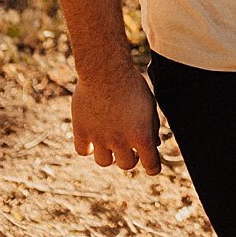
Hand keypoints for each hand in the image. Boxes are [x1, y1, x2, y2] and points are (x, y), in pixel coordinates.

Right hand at [71, 55, 161, 175]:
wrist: (105, 70)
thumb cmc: (131, 84)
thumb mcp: (149, 105)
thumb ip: (152, 127)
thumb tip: (154, 144)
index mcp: (141, 136)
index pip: (151, 165)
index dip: (153, 167)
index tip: (152, 165)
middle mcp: (120, 142)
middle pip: (126, 165)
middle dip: (130, 157)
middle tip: (129, 147)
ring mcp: (100, 138)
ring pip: (104, 162)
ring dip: (109, 155)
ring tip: (110, 141)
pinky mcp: (81, 131)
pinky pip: (83, 151)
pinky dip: (87, 147)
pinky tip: (92, 136)